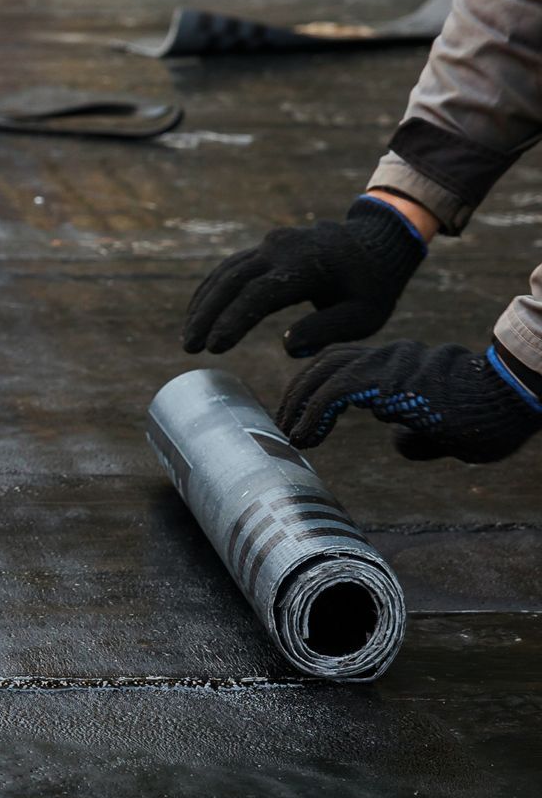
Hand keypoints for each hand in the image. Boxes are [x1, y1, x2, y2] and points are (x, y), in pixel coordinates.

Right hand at [183, 197, 427, 357]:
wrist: (377, 242)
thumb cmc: (372, 286)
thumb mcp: (364, 316)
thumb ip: (327, 330)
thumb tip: (288, 346)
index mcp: (307, 266)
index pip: (259, 294)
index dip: (233, 321)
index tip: (215, 348)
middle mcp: (282, 249)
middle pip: (232, 282)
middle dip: (206, 316)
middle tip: (189, 347)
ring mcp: (271, 244)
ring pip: (225, 273)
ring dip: (203, 305)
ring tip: (189, 337)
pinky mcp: (265, 247)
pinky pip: (231, 268)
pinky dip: (212, 291)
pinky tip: (199, 313)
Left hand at [277, 341, 541, 462]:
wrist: (512, 403)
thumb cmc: (487, 418)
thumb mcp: (445, 430)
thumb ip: (418, 433)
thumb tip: (398, 442)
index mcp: (401, 363)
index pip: (344, 363)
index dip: (316, 387)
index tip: (301, 417)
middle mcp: (390, 356)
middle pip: (326, 362)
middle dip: (299, 392)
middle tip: (284, 423)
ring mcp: (389, 365)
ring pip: (325, 373)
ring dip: (299, 404)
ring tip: (290, 434)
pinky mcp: (388, 382)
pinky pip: (335, 392)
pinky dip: (311, 414)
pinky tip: (303, 438)